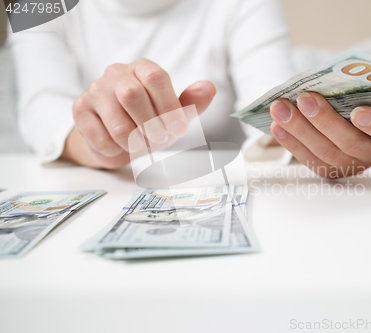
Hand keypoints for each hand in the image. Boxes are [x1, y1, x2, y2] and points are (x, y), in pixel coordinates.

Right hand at [63, 58, 215, 168]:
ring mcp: (95, 90)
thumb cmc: (149, 120)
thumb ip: (191, 102)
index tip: (178, 129)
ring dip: (134, 142)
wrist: (117, 138)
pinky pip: (100, 138)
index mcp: (143, 68)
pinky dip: (116, 150)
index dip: (169, 106)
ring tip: (140, 145)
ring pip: (116, 122)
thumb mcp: (174, 113)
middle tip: (159, 140)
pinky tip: (119, 146)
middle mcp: (116, 73)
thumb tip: (209, 88)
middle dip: (150, 126)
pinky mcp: (80, 110)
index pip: (156, 77)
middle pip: (132, 95)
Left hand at [269, 92, 370, 177]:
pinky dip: (290, 141)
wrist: (342, 118)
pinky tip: (277, 126)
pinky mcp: (329, 172)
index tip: (358, 111)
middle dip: (324, 120)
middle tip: (305, 99)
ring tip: (281, 109)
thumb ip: (351, 92)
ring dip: (299, 128)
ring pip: (325, 152)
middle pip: (350, 143)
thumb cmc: (356, 102)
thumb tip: (322, 83)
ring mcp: (351, 166)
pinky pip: (308, 159)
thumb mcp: (361, 96)